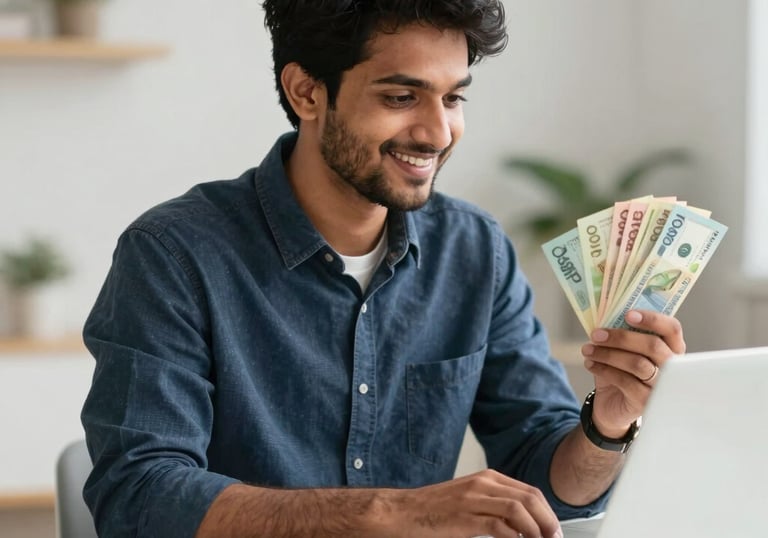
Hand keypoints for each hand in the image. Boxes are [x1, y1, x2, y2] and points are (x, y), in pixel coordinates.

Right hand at [392, 469, 562, 537]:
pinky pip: (500, 525)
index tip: (555, 532)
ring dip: (537, 530)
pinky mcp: (464, 516)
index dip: (548, 513)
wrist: (402, 511)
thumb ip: (494, 505)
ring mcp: (474, 498)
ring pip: (519, 509)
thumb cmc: (433, 510)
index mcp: (487, 478)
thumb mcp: (468, 500)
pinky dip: (515, 537)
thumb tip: (522, 525)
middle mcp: (483, 484)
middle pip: (530, 498)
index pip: (530, 492)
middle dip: (549, 522)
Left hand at [581, 309, 685, 436]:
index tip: (628, 315)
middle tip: (596, 334)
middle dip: (622, 337)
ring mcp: (661, 385)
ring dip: (608, 354)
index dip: (652, 319)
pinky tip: (590, 364)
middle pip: (653, 345)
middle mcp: (672, 366)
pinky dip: (604, 370)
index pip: (672, 329)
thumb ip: (623, 333)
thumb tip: (607, 316)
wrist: (613, 403)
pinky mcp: (646, 401)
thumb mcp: (623, 349)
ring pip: (638, 364)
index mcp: (671, 347)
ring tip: (588, 350)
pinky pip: (625, 382)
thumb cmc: (621, 370)